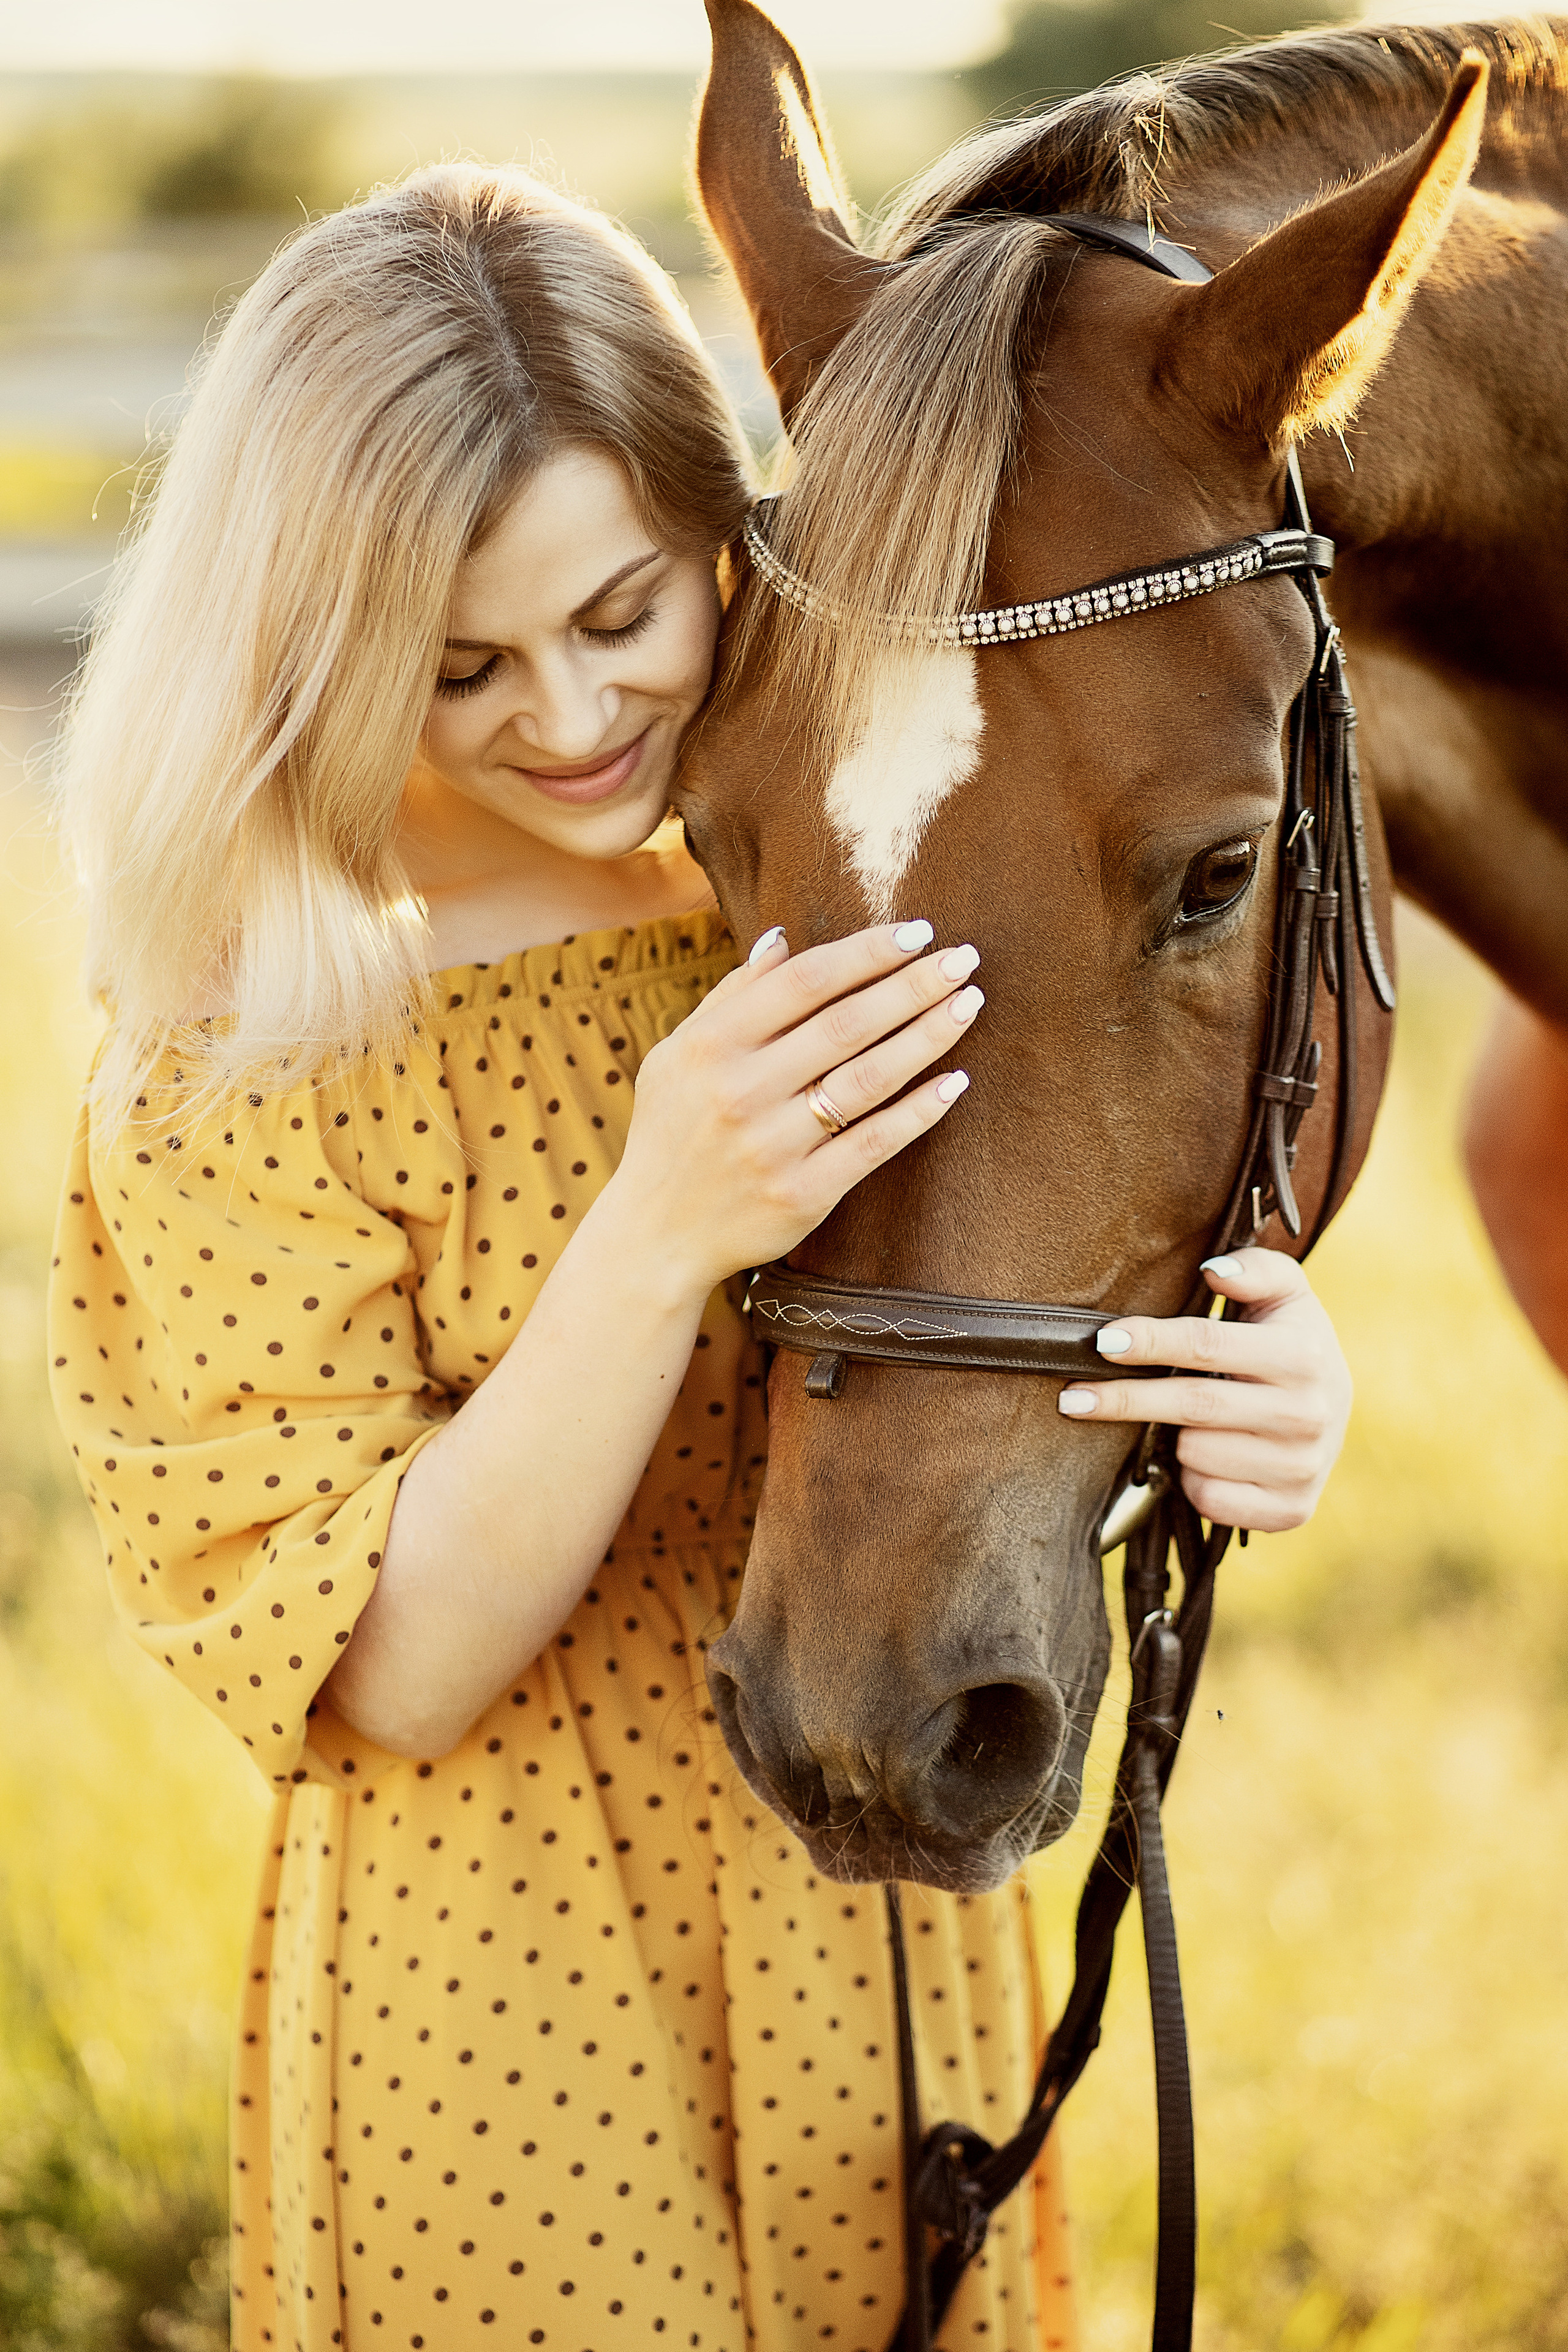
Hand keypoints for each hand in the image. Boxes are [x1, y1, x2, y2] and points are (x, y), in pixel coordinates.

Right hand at [605, 919, 980, 1301]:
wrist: (658, 1234)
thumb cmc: (674, 1132)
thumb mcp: (678, 1055)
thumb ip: (732, 998)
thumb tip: (782, 939)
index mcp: (711, 1046)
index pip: (806, 982)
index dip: (868, 952)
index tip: (918, 932)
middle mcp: (741, 1092)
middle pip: (846, 1024)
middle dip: (913, 985)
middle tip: (963, 958)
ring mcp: (773, 1146)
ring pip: (869, 1078)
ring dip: (928, 1036)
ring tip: (969, 1003)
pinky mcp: (803, 1194)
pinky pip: (875, 1142)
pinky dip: (920, 1110)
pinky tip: (956, 1081)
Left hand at [1055, 1247, 1350, 1532]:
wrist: (1336, 1411)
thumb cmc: (1291, 1342)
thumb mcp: (1286, 1294)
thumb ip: (1256, 1269)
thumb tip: (1214, 1269)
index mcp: (1303, 1356)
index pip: (1207, 1345)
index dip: (1151, 1342)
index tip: (1103, 1342)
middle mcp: (1308, 1414)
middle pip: (1192, 1404)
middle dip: (1125, 1400)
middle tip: (1073, 1398)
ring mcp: (1301, 1467)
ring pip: (1195, 1454)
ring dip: (1171, 1439)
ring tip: (1185, 1421)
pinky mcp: (1290, 1509)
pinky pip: (1210, 1497)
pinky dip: (1193, 1479)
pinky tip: (1206, 1457)